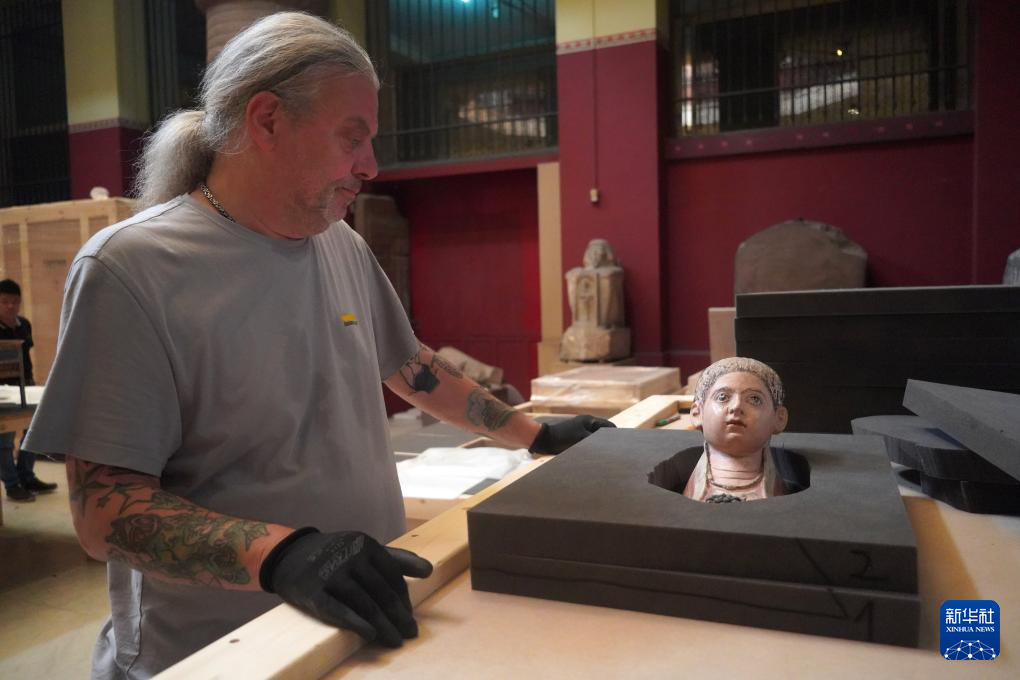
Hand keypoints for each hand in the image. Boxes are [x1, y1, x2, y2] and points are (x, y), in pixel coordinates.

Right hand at [260, 528, 432, 646]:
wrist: (290, 554)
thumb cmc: (336, 555)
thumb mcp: (364, 549)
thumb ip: (396, 559)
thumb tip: (428, 570)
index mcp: (366, 545)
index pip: (393, 576)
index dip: (404, 598)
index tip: (410, 616)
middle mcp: (350, 557)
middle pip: (381, 592)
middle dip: (398, 615)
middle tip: (411, 633)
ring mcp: (331, 573)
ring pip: (364, 603)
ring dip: (383, 625)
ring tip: (395, 641)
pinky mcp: (313, 592)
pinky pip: (338, 610)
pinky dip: (355, 623)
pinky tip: (370, 634)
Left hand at [528, 415, 615, 454]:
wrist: (544, 440)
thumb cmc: (563, 437)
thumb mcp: (582, 439)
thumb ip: (597, 441)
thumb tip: (610, 446)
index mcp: (589, 420)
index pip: (609, 427)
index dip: (615, 436)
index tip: (622, 446)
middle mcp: (586, 424)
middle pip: (602, 433)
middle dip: (607, 442)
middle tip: (614, 453)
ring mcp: (580, 431)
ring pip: (595, 440)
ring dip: (599, 447)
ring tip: (604, 457)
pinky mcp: (575, 439)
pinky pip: (587, 444)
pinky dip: (591, 449)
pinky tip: (593, 458)